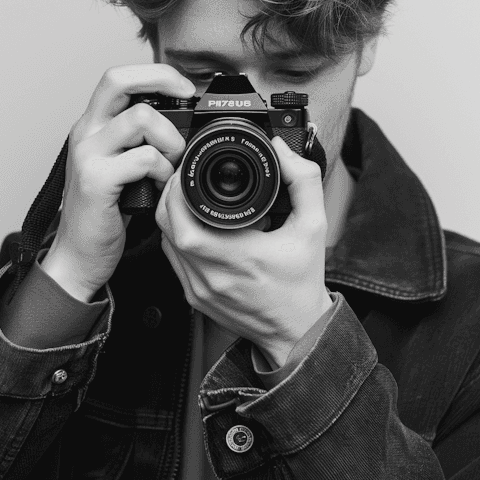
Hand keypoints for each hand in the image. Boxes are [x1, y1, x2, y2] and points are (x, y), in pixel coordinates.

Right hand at [41, 64, 195, 300]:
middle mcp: (86, 131)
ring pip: (141, 118)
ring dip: (171, 139)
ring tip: (172, 163)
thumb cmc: (107, 213)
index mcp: (94, 124)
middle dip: (163, 82)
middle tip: (188, 104)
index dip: (156, 73)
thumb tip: (185, 122)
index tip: (185, 90)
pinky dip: (163, 171)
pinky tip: (161, 186)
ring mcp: (88, 154)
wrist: (79, 256)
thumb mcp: (124, 166)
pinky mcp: (96, 180)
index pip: (119, 76)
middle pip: (119, 80)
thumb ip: (142, 141)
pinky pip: (143, 158)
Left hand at [155, 136, 331, 368]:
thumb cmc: (303, 281)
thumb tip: (282, 150)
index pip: (186, 221)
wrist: (298, 330)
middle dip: (170, 197)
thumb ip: (303, 181)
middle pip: (166, 228)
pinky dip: (176, 240)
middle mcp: (213, 275)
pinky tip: (193, 228)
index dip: (178, 191)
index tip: (189, 171)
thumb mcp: (314, 226)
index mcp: (239, 256)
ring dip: (171, 219)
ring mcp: (200, 289)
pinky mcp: (194, 298)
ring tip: (188, 199)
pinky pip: (173, 261)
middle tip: (185, 179)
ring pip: (165, 244)